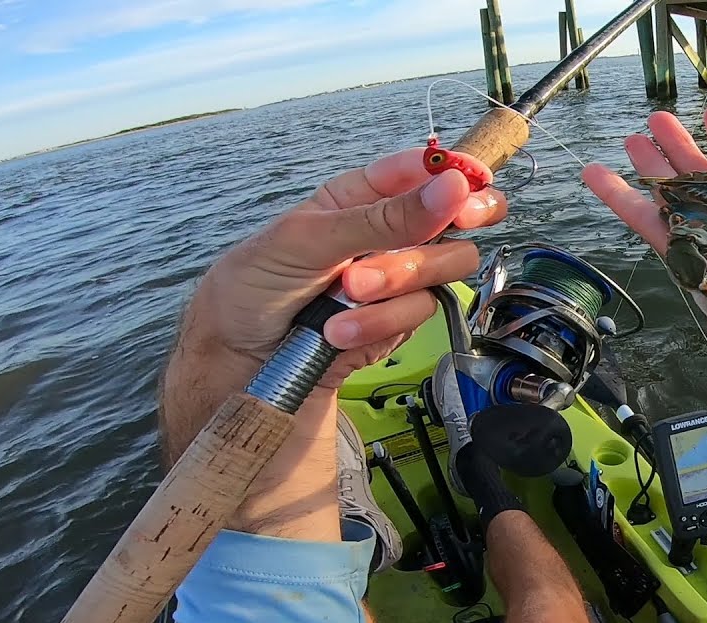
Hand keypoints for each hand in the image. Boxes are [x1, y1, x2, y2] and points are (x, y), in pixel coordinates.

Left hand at [162, 149, 504, 537]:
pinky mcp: (400, 323)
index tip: (466, 184)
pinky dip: (380, 323)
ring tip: (345, 295)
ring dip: (395, 285)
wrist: (240, 367)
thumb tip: (451, 186)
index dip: (453, 173)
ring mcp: (398, 280)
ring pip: (445, 269)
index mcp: (360, 197)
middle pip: (453, 221)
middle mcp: (387, 234)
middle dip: (429, 238)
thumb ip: (384, 217)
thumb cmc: (253, 289)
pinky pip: (421, 314)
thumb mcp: (308, 240)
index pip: (423, 172)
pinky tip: (341, 331)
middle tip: (417, 244)